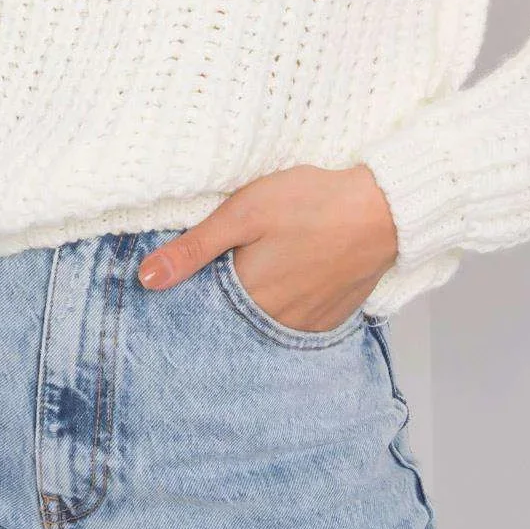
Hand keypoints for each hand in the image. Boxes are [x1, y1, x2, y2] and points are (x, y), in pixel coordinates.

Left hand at [137, 163, 397, 331]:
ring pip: (264, 323)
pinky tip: (286, 281)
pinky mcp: (330, 318)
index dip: (190, 296)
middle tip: (226, 268)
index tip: (182, 283)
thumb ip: (194, 247)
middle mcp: (275, 322)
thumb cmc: (312, 203)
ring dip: (254, 307)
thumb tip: (146, 278)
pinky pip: (295, 324)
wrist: (383, 210)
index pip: (202, 312)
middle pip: (233, 321)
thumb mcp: (243, 213)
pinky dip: (284, 308)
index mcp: (247, 298)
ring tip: (258, 273)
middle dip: (221, 303)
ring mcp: (306, 325)